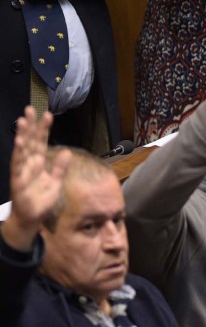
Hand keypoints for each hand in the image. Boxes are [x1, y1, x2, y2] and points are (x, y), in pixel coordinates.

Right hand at [1, 107, 70, 250]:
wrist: (31, 218)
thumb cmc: (42, 199)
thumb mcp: (55, 182)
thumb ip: (60, 167)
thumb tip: (67, 152)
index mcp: (38, 163)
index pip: (41, 142)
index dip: (44, 129)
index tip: (48, 114)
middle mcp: (29, 164)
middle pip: (30, 141)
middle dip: (30, 126)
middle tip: (30, 109)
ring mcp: (22, 171)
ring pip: (22, 150)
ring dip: (22, 135)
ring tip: (23, 121)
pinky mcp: (18, 181)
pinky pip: (18, 166)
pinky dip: (19, 154)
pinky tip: (19, 143)